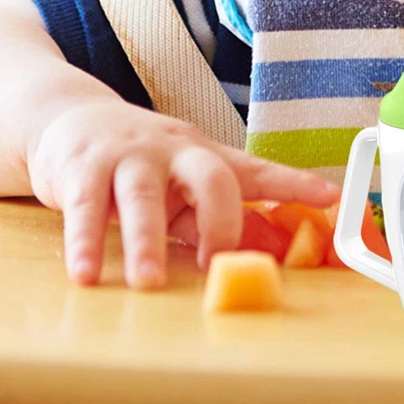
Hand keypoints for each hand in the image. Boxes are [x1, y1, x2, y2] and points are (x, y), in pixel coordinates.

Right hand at [27, 99, 340, 289]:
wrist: (73, 121)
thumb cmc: (142, 161)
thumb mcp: (184, 186)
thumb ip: (217, 216)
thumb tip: (269, 250)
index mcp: (206, 157)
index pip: (259, 171)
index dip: (295, 184)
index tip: (331, 197)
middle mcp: (175, 152)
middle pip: (210, 177)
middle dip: (220, 220)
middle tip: (216, 262)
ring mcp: (130, 157)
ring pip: (142, 196)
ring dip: (146, 242)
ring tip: (148, 282)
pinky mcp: (84, 169)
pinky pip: (85, 208)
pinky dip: (85, 244)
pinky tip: (88, 275)